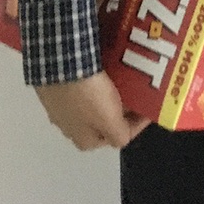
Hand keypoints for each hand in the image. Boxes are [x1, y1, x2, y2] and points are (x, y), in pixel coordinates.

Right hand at [35, 70, 150, 150]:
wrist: (59, 63)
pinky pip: (79, 85)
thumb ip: (120, 135)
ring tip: (122, 78)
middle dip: (119, 108)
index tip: (148, 106)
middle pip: (102, 120)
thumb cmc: (87, 95)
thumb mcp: (110, 121)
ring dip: (105, 94)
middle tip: (135, 92)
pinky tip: (101, 69)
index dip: (136, 123)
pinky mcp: (55, 85)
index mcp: (84, 141)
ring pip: (90, 103)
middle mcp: (69, 127)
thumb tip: (123, 138)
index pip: (117, 137)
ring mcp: (60, 105)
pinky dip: (92, 81)